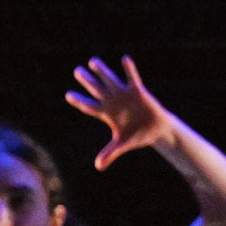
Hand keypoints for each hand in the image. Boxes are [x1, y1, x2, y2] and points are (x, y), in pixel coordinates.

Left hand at [65, 56, 174, 171]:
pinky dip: (129, 70)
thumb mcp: (121, 145)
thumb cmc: (136, 136)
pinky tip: (124, 59)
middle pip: (96, 90)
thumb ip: (110, 154)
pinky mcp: (138, 92)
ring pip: (111, 81)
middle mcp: (113, 102)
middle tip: (77, 71)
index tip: (68, 95)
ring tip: (92, 61)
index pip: (90, 107)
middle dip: (87, 81)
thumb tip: (98, 166)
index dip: (80, 102)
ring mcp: (125, 95)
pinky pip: (132, 79)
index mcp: (107, 114)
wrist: (156, 130)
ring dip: (102, 71)